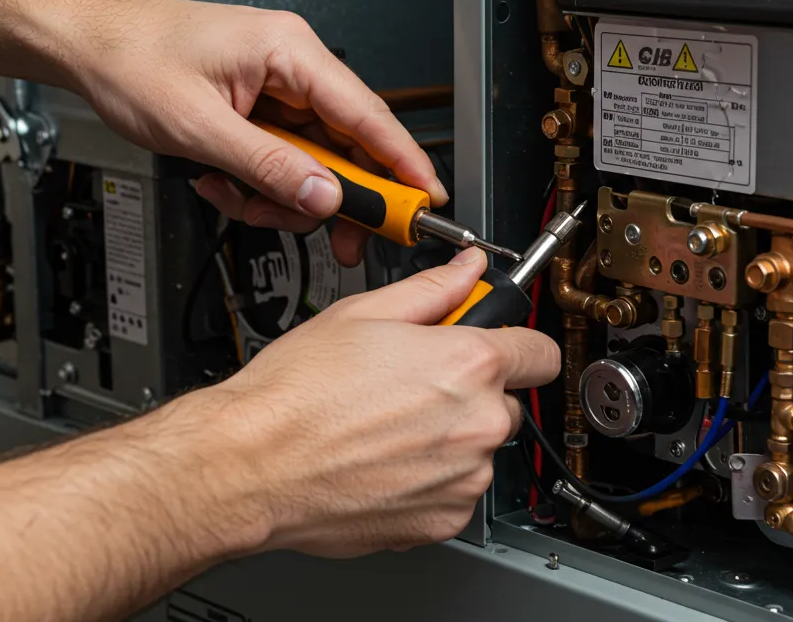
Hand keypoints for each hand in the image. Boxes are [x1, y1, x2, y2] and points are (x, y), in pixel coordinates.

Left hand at [58, 0, 447, 265]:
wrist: (86, 46)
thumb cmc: (131, 59)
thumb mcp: (200, 127)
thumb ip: (268, 167)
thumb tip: (323, 195)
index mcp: (289, 50)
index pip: (368, 114)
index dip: (403, 162)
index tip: (424, 201)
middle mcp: (291, 63)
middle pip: (346, 144)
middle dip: (334, 196)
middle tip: (340, 240)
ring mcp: (276, 86)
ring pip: (312, 160)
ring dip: (283, 194)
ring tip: (240, 200)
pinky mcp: (259, 105)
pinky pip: (282, 157)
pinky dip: (259, 182)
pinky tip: (223, 183)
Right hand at [158, 248, 559, 556]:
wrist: (251, 465)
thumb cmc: (294, 395)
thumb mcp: (361, 314)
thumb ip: (433, 290)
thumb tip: (468, 270)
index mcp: (467, 364)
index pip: (540, 352)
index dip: (516, 344)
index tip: (500, 347)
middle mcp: (477, 424)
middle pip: (505, 403)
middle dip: (469, 393)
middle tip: (412, 387)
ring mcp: (462, 479)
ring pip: (478, 451)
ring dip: (448, 440)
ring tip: (385, 428)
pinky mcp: (440, 521)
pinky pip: (453, 493)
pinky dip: (428, 481)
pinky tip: (381, 462)